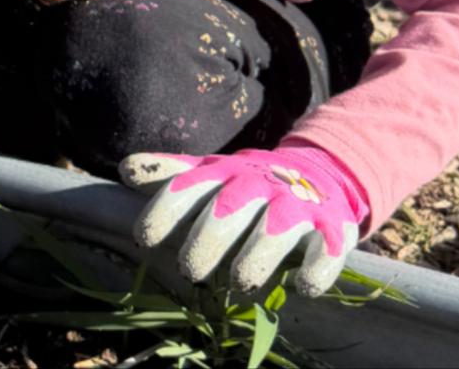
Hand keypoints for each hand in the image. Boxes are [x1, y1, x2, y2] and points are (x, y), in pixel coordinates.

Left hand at [120, 146, 368, 297]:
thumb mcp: (209, 173)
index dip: (164, 211)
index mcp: (222, 174)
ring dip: (256, 257)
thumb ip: (170, 173)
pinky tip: (303, 288)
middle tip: (189, 271)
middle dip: (207, 240)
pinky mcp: (332, 228)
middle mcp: (257, 186)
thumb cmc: (246, 184)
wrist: (316, 174)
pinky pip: (326, 249)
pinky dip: (316, 268)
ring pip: (274, 231)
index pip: (186, 187)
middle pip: (228, 210)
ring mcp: (295, 206)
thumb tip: (125, 170)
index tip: (144, 239)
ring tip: (239, 282)